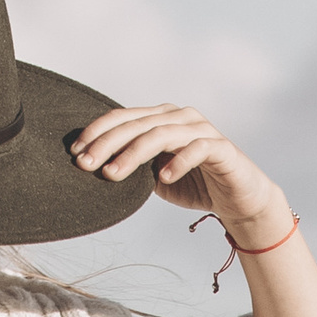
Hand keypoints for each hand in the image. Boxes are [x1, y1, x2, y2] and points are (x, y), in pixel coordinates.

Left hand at [70, 105, 290, 245]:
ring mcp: (201, 129)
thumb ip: (137, 167)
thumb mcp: (158, 178)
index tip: (75, 153)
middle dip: (108, 144)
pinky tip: (163, 178)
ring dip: (133, 154)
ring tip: (114, 174)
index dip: (97, 133)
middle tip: (87, 164)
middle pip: (136, 124)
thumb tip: (102, 168)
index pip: (123, 119)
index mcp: (160, 118)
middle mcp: (178, 117)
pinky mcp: (221, 147)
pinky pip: (197, 149)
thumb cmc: (198, 185)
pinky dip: (178, 162)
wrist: (240, 200)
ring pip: (161, 134)